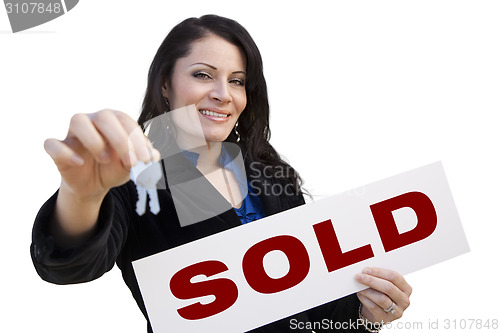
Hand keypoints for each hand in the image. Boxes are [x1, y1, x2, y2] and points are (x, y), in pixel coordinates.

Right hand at [44, 109, 159, 199]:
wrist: (95, 185)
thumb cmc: (115, 167)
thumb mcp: (132, 165)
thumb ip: (144, 158)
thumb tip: (155, 155)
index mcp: (114, 121)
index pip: (126, 121)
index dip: (138, 140)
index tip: (145, 160)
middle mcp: (93, 120)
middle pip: (104, 116)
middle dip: (120, 139)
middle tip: (130, 162)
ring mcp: (73, 133)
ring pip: (78, 120)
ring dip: (94, 140)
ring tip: (105, 159)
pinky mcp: (57, 148)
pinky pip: (52, 143)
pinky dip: (64, 152)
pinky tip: (79, 162)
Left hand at [356, 267, 411, 324]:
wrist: (376, 312)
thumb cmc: (380, 293)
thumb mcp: (384, 284)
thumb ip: (379, 277)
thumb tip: (366, 271)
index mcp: (406, 288)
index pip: (394, 277)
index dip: (379, 272)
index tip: (366, 269)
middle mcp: (404, 300)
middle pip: (388, 287)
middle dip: (371, 280)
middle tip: (359, 276)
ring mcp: (397, 311)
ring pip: (381, 298)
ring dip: (367, 290)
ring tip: (358, 285)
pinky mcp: (386, 319)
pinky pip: (373, 307)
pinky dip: (364, 299)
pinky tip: (360, 294)